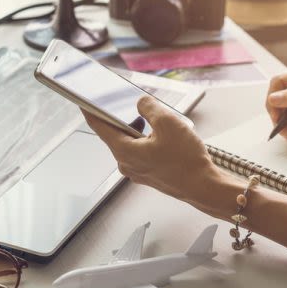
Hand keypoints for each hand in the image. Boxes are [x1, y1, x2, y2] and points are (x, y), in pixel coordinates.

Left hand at [82, 96, 225, 208]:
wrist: (204, 187)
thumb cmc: (186, 161)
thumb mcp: (168, 123)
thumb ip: (149, 108)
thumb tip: (140, 103)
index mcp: (124, 151)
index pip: (99, 127)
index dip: (90, 110)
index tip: (82, 100)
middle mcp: (126, 163)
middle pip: (116, 134)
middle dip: (123, 117)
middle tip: (128, 102)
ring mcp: (137, 171)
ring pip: (130, 143)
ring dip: (138, 129)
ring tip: (155, 120)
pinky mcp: (148, 174)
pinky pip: (140, 152)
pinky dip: (146, 140)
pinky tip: (162, 135)